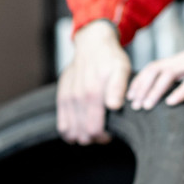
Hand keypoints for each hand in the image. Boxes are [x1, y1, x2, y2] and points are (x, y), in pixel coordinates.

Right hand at [57, 20, 132, 144]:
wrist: (92, 45)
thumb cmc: (110, 59)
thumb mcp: (121, 69)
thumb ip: (118, 88)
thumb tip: (114, 106)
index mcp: (92, 94)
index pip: (94, 130)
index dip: (103, 138)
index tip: (111, 134)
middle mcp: (76, 98)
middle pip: (82, 134)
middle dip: (93, 138)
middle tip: (104, 133)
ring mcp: (67, 99)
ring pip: (70, 131)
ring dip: (81, 135)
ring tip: (93, 130)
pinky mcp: (61, 98)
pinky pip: (61, 124)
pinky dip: (69, 131)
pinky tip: (78, 129)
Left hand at [126, 27, 183, 108]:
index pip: (155, 67)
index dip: (140, 80)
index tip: (131, 95)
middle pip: (155, 70)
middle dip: (141, 87)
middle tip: (132, 105)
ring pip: (168, 75)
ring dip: (154, 91)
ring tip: (144, 106)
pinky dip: (181, 91)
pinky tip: (171, 102)